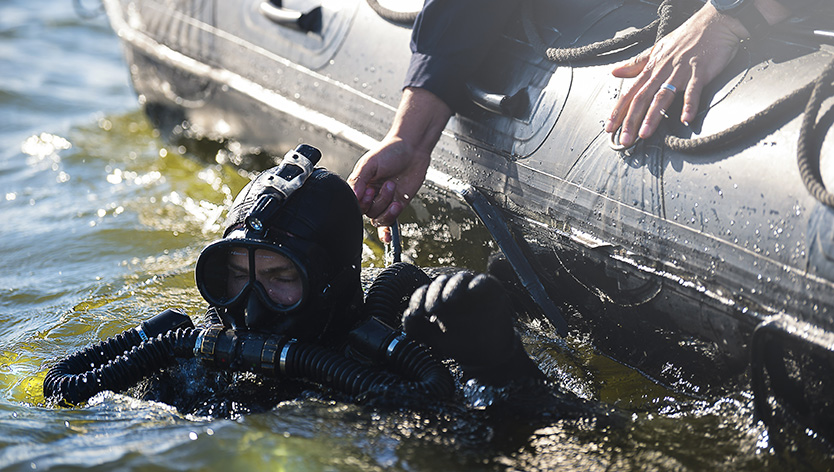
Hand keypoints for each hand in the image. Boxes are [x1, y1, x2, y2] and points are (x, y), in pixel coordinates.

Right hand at [348, 87, 450, 233]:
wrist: (413, 149)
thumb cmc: (390, 152)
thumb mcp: (370, 163)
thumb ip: (359, 179)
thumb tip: (353, 196)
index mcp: (359, 186)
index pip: (353, 204)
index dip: (361, 202)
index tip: (369, 191)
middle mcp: (369, 195)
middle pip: (367, 213)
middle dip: (378, 201)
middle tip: (387, 184)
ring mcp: (383, 202)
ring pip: (379, 219)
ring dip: (388, 207)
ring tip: (395, 188)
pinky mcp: (397, 206)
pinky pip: (390, 223)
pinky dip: (387, 233)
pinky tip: (388, 239)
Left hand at [403, 272, 541, 383]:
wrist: (489, 355)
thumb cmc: (461, 343)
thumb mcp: (436, 340)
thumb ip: (419, 329)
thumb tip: (406, 316)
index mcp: (438, 300)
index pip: (424, 292)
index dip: (418, 299)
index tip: (415, 313)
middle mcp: (454, 291)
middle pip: (440, 283)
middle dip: (433, 294)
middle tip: (431, 309)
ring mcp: (472, 289)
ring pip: (459, 279)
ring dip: (451, 287)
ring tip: (448, 301)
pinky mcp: (491, 291)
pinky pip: (483, 281)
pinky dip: (477, 283)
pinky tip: (471, 291)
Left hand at [604, 3, 749, 146]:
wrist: (714, 21)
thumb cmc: (686, 37)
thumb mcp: (657, 49)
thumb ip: (636, 64)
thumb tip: (616, 72)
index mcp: (652, 68)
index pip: (630, 93)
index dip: (618, 111)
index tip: (610, 128)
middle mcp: (663, 71)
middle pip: (642, 99)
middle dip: (631, 120)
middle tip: (624, 140)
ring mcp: (681, 72)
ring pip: (662, 96)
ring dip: (653, 116)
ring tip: (645, 133)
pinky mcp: (700, 71)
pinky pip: (694, 90)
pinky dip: (689, 104)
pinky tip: (685, 118)